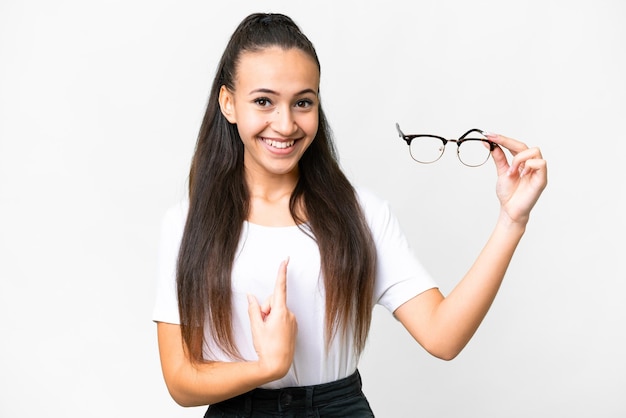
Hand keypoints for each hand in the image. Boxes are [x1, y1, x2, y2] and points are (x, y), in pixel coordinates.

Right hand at [247, 258, 296, 379]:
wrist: (278, 365)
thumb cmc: (267, 348)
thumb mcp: (256, 327)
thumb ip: (253, 309)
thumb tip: (251, 296)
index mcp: (280, 312)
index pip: (280, 287)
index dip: (282, 273)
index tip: (286, 260)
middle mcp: (289, 314)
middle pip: (273, 301)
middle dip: (265, 309)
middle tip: (261, 324)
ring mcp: (292, 320)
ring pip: (277, 310)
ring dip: (270, 317)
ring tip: (268, 332)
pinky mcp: (293, 326)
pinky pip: (282, 317)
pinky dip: (275, 322)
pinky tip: (273, 334)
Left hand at [485, 133, 547, 224]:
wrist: (510, 210)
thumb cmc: (509, 194)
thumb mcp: (501, 172)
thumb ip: (499, 158)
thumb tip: (490, 144)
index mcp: (522, 162)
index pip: (515, 145)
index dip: (503, 139)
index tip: (488, 135)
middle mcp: (531, 164)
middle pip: (523, 145)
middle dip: (506, 141)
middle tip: (492, 140)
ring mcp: (538, 171)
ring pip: (534, 151)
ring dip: (519, 159)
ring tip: (511, 171)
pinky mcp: (542, 179)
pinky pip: (541, 163)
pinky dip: (528, 166)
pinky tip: (521, 175)